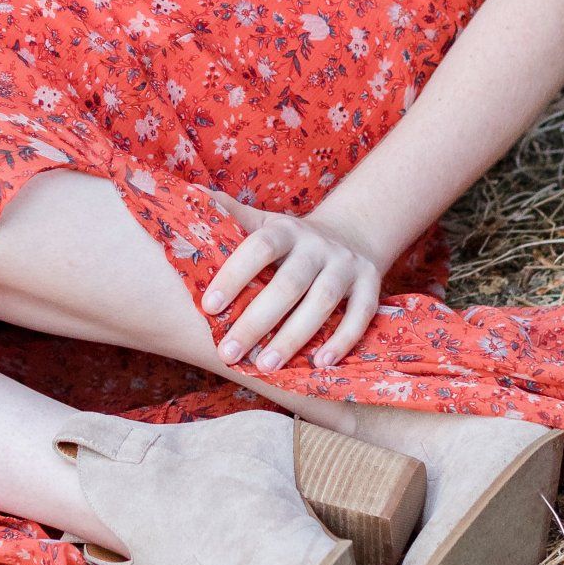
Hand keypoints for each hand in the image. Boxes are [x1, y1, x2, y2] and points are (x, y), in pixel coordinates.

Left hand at [203, 199, 385, 372]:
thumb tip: (192, 198)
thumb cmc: (291, 243)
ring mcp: (346, 265)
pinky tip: (320, 364)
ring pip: (323, 301)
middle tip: (229, 353)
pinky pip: (360, 315)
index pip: (260, 246)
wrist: (351, 235)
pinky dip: (342, 340)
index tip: (209, 307)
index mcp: (286, 230)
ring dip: (294, 337)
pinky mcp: (371, 285)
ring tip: (265, 365)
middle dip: (257, 320)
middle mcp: (318, 246)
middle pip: (290, 283)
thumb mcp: (263, 224)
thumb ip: (231, 217)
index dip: (235, 274)